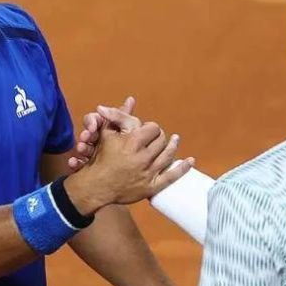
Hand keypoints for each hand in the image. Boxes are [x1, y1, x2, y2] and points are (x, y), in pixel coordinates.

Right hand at [65, 113, 192, 212]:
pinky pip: (171, 176)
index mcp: (132, 142)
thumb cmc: (100, 159)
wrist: (95, 187)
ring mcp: (148, 173)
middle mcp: (142, 157)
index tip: (145, 131)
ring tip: (174, 140)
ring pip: (168, 155)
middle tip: (155, 138)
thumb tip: (130, 99)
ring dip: (172, 146)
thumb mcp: (107, 133)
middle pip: (161, 140)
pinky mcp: (151, 187)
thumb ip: (120, 116)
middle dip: (159, 137)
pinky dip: (183, 168)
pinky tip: (191, 161)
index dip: (150, 128)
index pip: (152, 128)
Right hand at [68, 97, 134, 171]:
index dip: (91, 121)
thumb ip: (124, 116)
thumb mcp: (126, 129)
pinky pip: (79, 164)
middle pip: (87, 134)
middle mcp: (96, 139)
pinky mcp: (87, 167)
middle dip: (86, 135)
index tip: (92, 127)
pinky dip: (75, 162)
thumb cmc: (123, 146)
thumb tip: (131, 99)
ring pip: (83, 148)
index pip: (94, 120)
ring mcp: (91, 153)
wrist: (120, 175)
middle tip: (85, 138)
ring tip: (81, 150)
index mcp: (103, 128)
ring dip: (81, 147)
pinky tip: (73, 163)